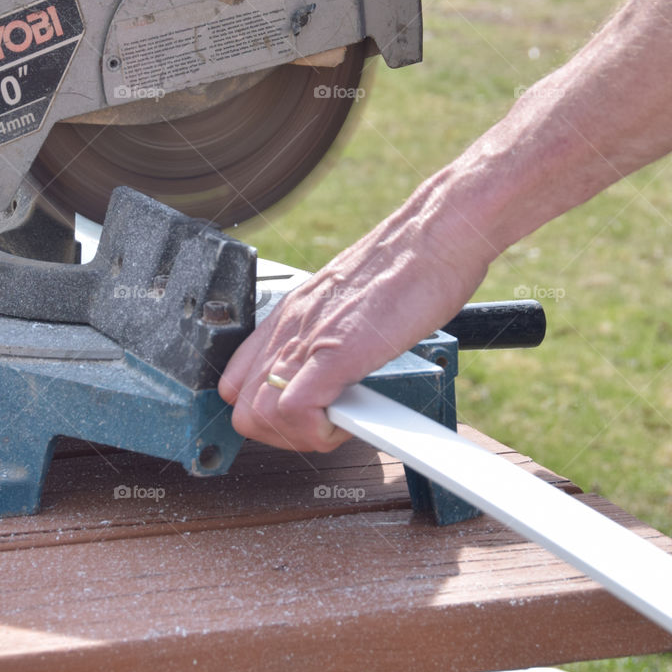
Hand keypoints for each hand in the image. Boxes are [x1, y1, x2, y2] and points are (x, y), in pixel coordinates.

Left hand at [219, 188, 492, 453]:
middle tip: (327, 424)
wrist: (435, 236)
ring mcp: (307, 338)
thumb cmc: (406, 267)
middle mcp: (287, 327)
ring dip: (304, 435)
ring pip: (261, 417)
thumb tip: (330, 373)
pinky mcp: (337, 351)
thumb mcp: (348, 304)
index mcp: (287, 317)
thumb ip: (328, 336)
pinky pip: (298, 410)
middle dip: (284, 434)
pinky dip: (322, 430)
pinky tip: (354, 416)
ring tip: (345, 419)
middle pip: (244, 411)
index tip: (306, 417)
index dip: (268, 415)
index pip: (237, 385)